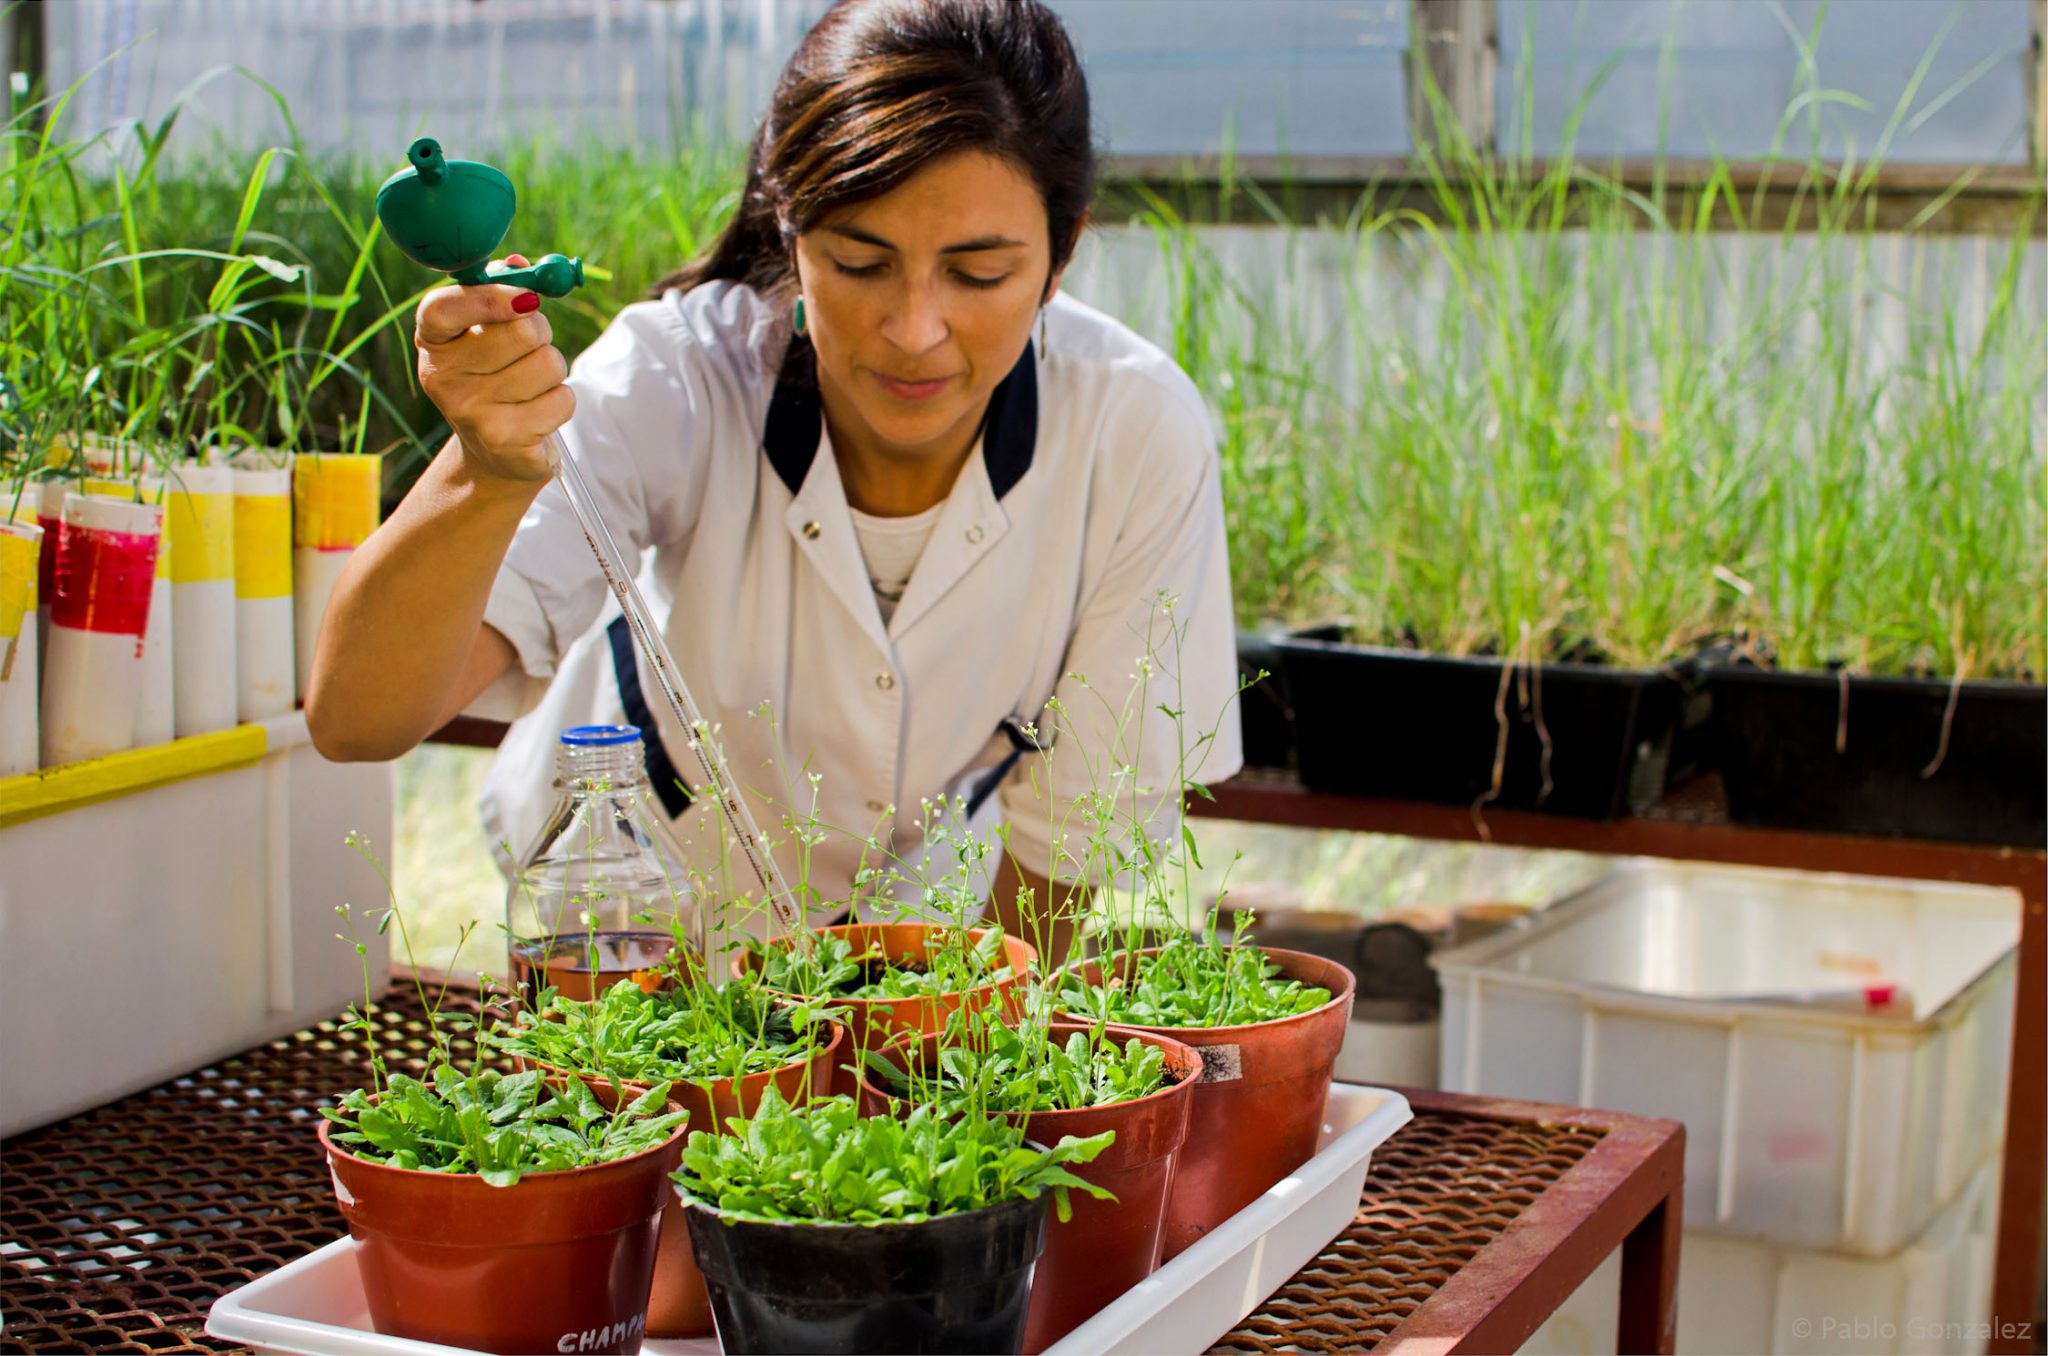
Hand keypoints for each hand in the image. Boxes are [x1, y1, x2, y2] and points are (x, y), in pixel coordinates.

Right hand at [415, 254, 574, 483]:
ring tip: (530, 386)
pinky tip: (537, 413)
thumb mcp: (488, 333)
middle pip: (521, 331)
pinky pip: (561, 400)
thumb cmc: (495, 378)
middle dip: (541, 332)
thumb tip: (519, 264)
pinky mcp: (505, 440)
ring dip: (553, 370)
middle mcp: (442, 376)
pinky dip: (561, 402)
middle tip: (531, 348)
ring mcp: (470, 411)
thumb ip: (501, 293)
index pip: (445, 307)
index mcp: (432, 340)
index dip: (490, 296)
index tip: (526, 296)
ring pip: (547, 364)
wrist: (494, 453)